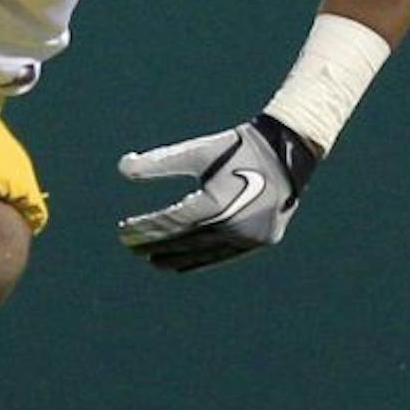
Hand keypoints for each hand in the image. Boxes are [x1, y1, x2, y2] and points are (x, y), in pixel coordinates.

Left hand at [116, 112, 322, 271]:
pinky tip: (180, 262)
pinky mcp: (260, 241)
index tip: (122, 231)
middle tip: (130, 246)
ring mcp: (249, 237)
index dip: (144, 228)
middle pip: (183, 240)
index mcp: (216, 202)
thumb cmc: (237, 147)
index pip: (171, 222)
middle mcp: (233, 225)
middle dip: (154, 244)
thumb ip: (160, 161)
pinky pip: (222, 255)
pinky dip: (200, 259)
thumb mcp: (197, 151)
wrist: (288, 151)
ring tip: (151, 259)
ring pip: (203, 253)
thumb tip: (121, 167)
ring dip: (175, 257)